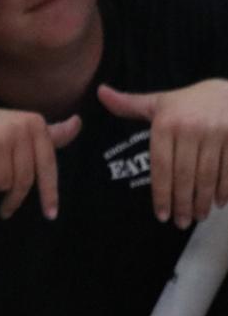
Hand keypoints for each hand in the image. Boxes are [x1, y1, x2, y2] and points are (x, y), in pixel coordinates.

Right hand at [0, 106, 81, 219]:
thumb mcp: (19, 132)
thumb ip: (50, 134)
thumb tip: (78, 123)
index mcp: (34, 122)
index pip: (47, 166)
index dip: (49, 193)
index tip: (51, 215)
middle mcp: (18, 125)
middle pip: (23, 179)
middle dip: (12, 196)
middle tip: (5, 205)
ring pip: (3, 183)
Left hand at [100, 80, 227, 226]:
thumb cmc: (188, 101)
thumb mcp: (158, 101)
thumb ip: (128, 104)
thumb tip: (100, 92)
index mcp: (166, 124)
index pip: (161, 167)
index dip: (162, 194)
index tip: (161, 216)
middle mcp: (191, 128)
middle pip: (184, 175)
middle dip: (183, 203)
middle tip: (181, 223)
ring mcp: (217, 132)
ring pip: (208, 175)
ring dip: (203, 200)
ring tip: (199, 217)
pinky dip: (225, 189)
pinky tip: (219, 203)